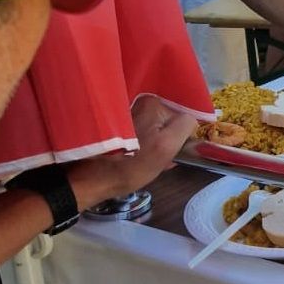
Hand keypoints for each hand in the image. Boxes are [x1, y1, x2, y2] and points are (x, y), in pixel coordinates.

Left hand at [69, 94, 197, 206]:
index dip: (183, 135)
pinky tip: (141, 161)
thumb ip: (185, 126)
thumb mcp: (167, 147)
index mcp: (153, 103)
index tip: (175, 152)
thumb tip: (191, 120)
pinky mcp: (118, 128)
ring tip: (150, 162)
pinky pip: (143, 135)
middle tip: (162, 160)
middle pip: (169, 122)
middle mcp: (139, 103)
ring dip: (158, 145)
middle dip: (170, 140)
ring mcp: (128, 115)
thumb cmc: (131, 165)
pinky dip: (146, 146)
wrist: (92, 180)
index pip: (183, 116)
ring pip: (156, 130)